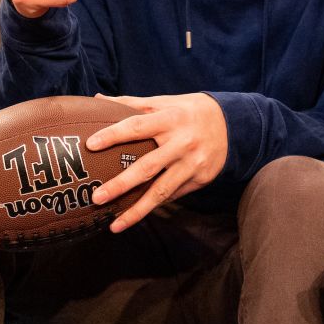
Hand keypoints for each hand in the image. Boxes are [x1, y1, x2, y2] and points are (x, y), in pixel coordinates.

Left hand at [86, 93, 227, 232]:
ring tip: (114, 225)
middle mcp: (182, 143)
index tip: (91, 144)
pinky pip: (174, 195)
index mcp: (170, 119)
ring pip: (161, 191)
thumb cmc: (189, 111)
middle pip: (148, 167)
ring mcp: (193, 164)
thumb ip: (133, 104)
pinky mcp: (201, 179)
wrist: (233, 124)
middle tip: (97, 198)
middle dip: (121, 185)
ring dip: (136, 210)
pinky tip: (136, 215)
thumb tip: (99, 98)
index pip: (137, 126)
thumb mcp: (166, 102)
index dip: (113, 134)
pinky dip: (154, 206)